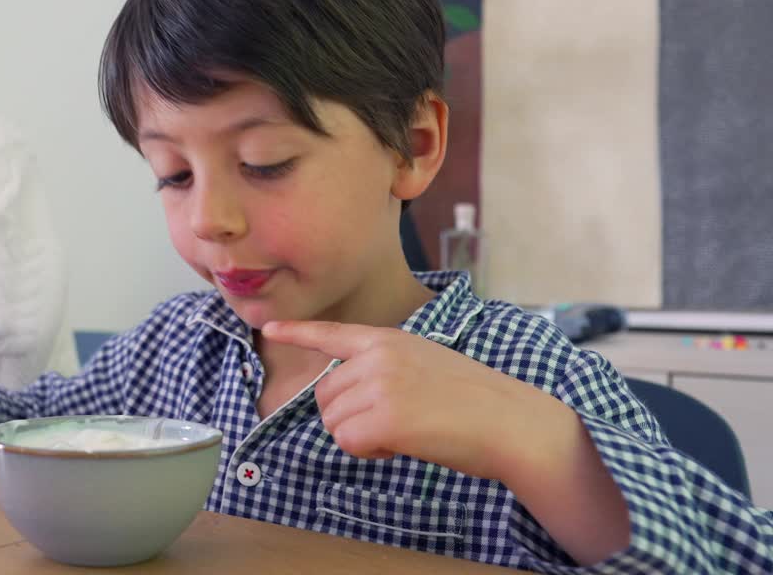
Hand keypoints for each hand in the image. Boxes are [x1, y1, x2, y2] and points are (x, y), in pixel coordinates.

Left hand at [261, 321, 569, 483]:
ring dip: (361, 437)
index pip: (333, 333)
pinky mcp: (384, 416)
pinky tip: (403, 444)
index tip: (269, 328)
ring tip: (406, 430)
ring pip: (333, 422)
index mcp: (388, 340)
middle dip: (349, 418)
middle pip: (325, 396)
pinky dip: (370, 452)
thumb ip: (384, 369)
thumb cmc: (474, 401)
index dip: (297, 333)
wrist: (510, 421)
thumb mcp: (424, 363)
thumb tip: (349, 395)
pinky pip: (348, 443)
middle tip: (397, 422)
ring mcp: (380, 384)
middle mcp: (377, 356)